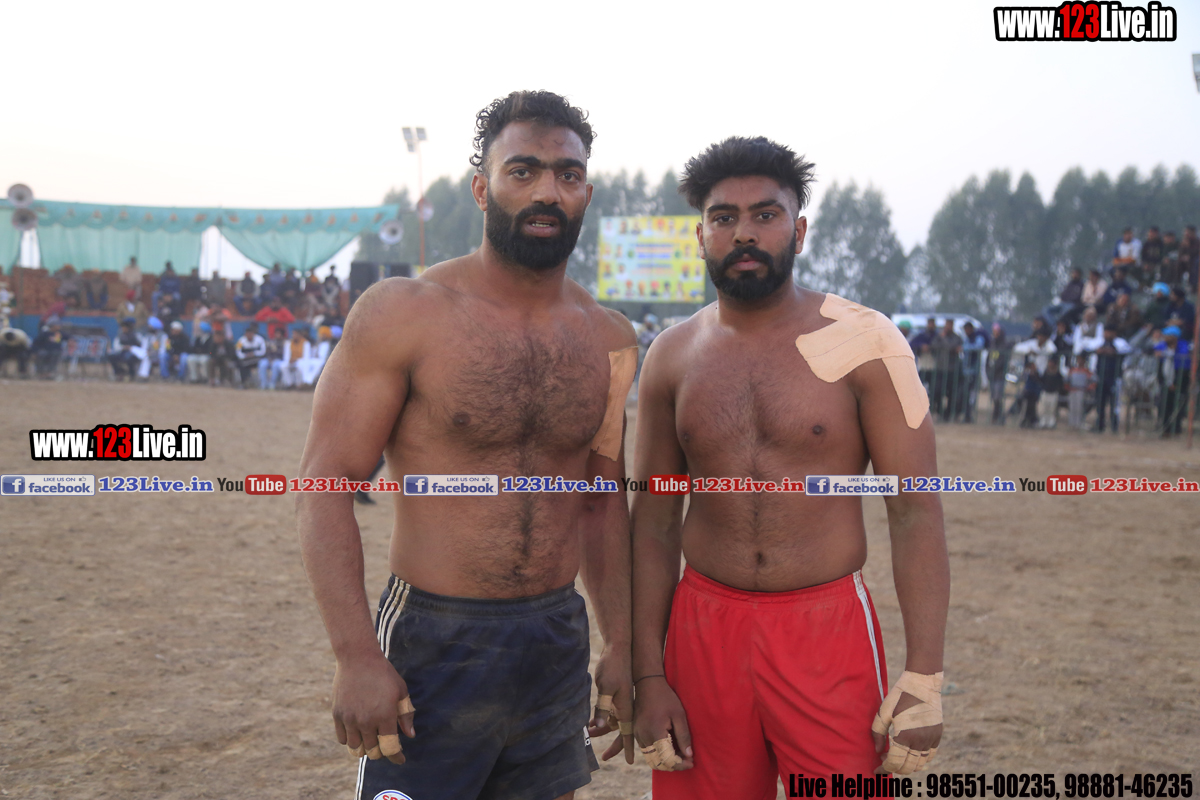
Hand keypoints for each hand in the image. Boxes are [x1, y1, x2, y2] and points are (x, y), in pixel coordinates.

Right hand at [332, 652, 415, 764]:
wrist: (358, 658)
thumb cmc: (384, 674)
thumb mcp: (401, 691)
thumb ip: (406, 715)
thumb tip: (410, 735)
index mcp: (385, 716)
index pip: (390, 748)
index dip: (396, 757)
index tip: (400, 760)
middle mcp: (366, 721)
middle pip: (373, 752)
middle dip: (381, 752)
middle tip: (385, 746)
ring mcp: (350, 719)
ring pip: (356, 749)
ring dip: (364, 749)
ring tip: (370, 742)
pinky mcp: (337, 715)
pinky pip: (342, 739)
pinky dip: (350, 740)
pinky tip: (358, 734)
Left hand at [589, 646, 634, 762]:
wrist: (618, 649)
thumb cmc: (613, 667)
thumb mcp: (605, 687)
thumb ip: (602, 706)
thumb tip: (600, 724)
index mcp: (626, 707)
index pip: (628, 732)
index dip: (628, 747)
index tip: (631, 762)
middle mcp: (626, 706)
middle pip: (621, 731)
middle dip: (613, 744)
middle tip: (604, 757)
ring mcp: (621, 701)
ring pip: (612, 721)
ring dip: (601, 728)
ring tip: (588, 733)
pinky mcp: (615, 694)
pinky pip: (609, 711)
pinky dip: (601, 717)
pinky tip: (591, 721)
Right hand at [633, 676, 693, 769]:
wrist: (647, 684)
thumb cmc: (665, 697)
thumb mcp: (679, 715)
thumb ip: (684, 736)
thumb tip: (689, 755)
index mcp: (655, 733)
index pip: (667, 759)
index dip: (681, 764)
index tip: (692, 762)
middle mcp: (643, 737)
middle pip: (658, 763)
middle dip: (673, 765)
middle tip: (687, 760)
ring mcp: (638, 736)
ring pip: (651, 759)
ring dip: (665, 761)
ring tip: (680, 755)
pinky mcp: (636, 734)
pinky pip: (647, 751)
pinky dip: (658, 755)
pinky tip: (669, 748)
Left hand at [872, 691, 942, 770]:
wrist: (922, 684)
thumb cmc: (899, 696)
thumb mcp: (883, 712)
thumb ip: (877, 733)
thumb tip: (877, 751)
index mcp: (905, 736)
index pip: (894, 763)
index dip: (884, 768)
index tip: (876, 769)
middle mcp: (920, 741)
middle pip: (908, 767)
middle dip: (894, 768)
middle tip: (884, 760)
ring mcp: (931, 739)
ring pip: (920, 764)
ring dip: (907, 765)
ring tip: (896, 756)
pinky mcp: (937, 735)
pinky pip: (930, 755)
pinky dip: (920, 759)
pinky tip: (910, 752)